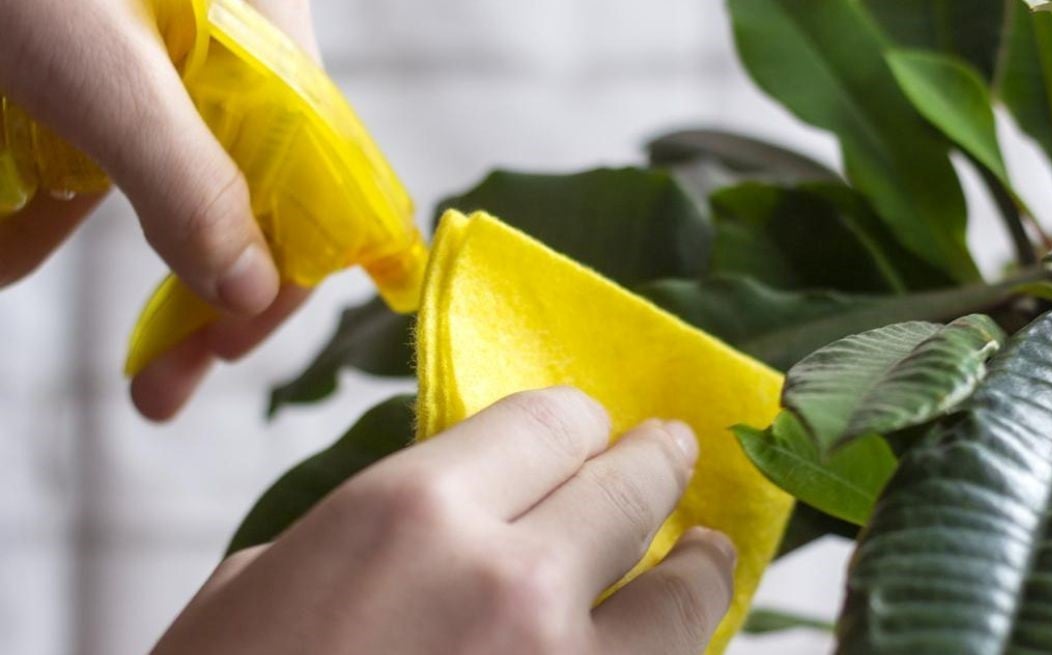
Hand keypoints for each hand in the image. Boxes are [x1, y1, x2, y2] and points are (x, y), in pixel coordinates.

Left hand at [0, 0, 322, 419]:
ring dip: (95, 255)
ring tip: (37, 301)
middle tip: (159, 389)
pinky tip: (5, 250)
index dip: (281, 280)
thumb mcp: (101, 74)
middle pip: (242, 200)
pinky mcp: (87, 64)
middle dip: (195, 297)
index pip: (318, 189)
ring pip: (155, 185)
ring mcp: (154, 61)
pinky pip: (86, 152)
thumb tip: (254, 291)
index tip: (222, 354)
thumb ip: (188, 184)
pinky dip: (41, 208)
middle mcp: (229, 59)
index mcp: (271, 49)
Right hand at [154, 387, 736, 654]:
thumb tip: (451, 509)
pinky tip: (665, 646)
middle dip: (654, 465)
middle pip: (630, 490)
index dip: (577, 424)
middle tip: (671, 452)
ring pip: (684, 602)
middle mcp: (511, 582)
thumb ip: (371, 529)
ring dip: (699, 571)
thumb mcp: (258, 589)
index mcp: (413, 515)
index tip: (590, 430)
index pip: (550, 424)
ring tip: (706, 555)